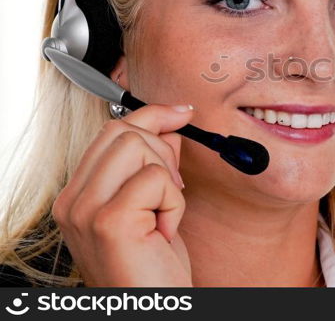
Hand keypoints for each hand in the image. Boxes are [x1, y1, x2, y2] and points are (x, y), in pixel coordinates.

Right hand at [52, 104, 193, 285]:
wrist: (151, 310)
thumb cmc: (153, 267)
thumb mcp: (152, 206)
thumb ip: (153, 163)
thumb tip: (169, 124)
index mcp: (78, 195)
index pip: (111, 131)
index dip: (151, 116)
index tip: (182, 113)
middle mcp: (72, 201)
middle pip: (123, 131)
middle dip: (162, 150)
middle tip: (173, 190)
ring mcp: (85, 210)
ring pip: (137, 146)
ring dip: (168, 180)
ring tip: (163, 216)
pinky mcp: (109, 221)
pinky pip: (157, 178)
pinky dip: (174, 202)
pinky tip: (164, 231)